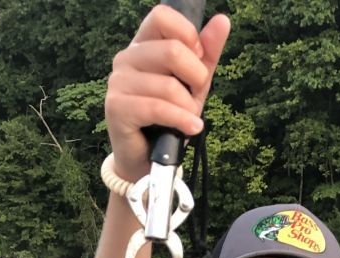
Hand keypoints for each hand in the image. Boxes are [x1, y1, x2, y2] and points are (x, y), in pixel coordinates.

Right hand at [105, 6, 230, 180]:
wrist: (146, 160)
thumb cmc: (168, 119)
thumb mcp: (193, 84)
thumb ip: (207, 54)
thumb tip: (222, 21)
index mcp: (143, 45)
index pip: (162, 16)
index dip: (188, 36)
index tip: (197, 60)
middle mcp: (126, 58)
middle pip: (171, 50)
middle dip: (196, 77)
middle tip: (196, 97)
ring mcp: (118, 82)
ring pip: (168, 85)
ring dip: (188, 108)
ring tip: (189, 119)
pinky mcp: (117, 107)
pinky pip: (157, 108)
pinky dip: (180, 120)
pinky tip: (191, 127)